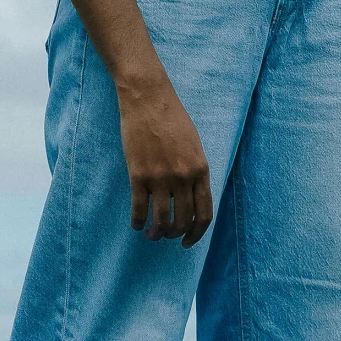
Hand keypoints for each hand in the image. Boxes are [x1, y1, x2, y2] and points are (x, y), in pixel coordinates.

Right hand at [117, 76, 213, 245]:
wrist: (149, 99)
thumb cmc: (172, 118)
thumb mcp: (194, 144)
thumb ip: (195, 171)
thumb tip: (193, 198)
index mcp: (200, 169)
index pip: (204, 214)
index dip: (197, 234)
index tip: (187, 242)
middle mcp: (183, 177)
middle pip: (182, 221)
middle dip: (175, 235)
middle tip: (167, 235)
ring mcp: (160, 177)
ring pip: (161, 221)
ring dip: (156, 233)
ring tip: (152, 233)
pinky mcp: (138, 175)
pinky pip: (139, 210)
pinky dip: (137, 222)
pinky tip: (136, 223)